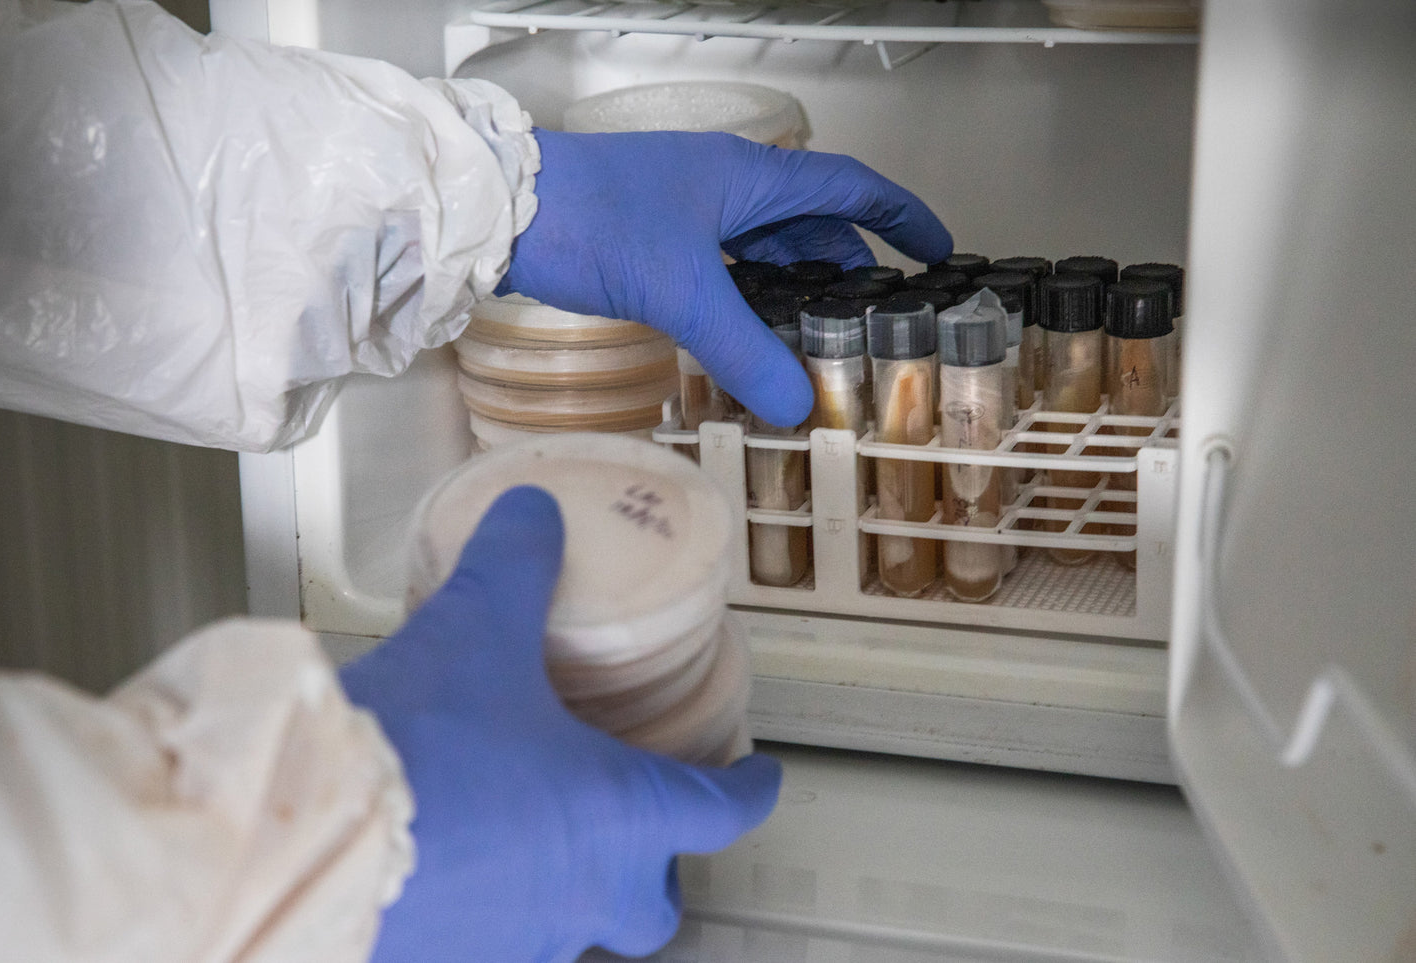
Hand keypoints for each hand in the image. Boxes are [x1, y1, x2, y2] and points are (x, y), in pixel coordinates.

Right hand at [338, 486, 781, 961]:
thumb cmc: (419, 746)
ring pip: (572, 925)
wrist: (308, 837)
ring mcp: (516, 938)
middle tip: (646, 828)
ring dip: (569, 880)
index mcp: (619, 813)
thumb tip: (536, 515)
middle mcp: (581, 893)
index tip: (762, 778)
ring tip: (533, 826)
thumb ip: (520, 562)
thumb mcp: (480, 624)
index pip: (720, 810)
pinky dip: (492, 899)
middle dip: (660, 870)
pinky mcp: (448, 955)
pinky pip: (493, 935)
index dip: (750, 789)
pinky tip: (456, 853)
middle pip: (653, 907)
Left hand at [497, 129, 953, 426]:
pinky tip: (745, 335)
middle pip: (808, 220)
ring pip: (761, 246)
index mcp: (748, 177)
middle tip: (875, 314)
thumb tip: (797, 406)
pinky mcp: (652, 238)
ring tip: (818, 334)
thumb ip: (744, 351)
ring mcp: (686, 209)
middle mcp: (723, 186)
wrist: (503, 211)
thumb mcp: (682, 292)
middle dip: (848, 262)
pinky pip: (721, 265)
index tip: (937, 248)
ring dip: (792, 284)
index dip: (899, 215)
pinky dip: (745, 297)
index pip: (848, 187)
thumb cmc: (593, 222)